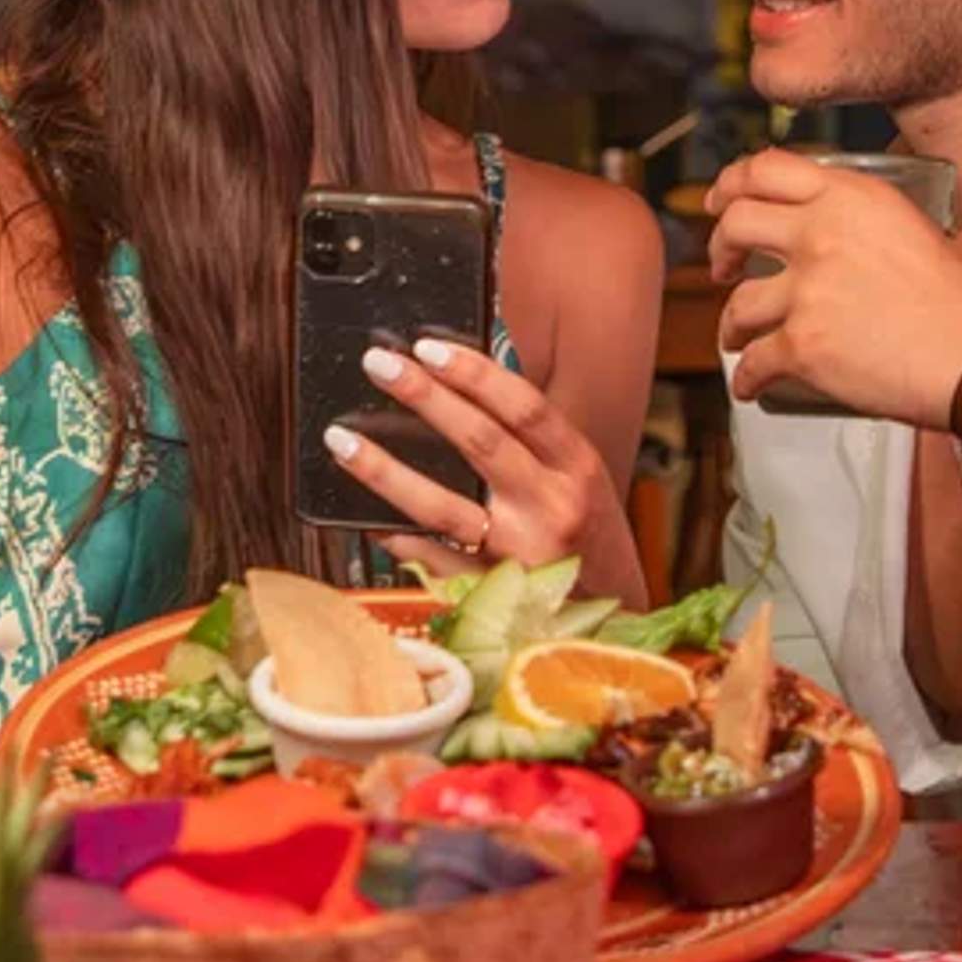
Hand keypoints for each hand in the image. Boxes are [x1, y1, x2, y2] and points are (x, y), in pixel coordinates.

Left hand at [323, 338, 644, 600]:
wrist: (618, 614)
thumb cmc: (590, 534)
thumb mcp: (579, 476)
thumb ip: (532, 437)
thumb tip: (458, 385)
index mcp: (577, 467)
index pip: (523, 406)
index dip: (474, 372)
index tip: (427, 346)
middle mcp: (552, 506)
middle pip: (480, 442)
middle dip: (424, 397)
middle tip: (378, 365)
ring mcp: (520, 554)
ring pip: (442, 506)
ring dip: (386, 471)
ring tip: (342, 441)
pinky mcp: (494, 593)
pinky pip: (434, 560)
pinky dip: (397, 535)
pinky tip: (366, 516)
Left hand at [705, 149, 961, 431]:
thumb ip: (940, 234)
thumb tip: (950, 247)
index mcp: (856, 198)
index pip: (769, 169)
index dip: (735, 182)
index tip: (723, 197)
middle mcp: (821, 234)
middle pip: (737, 224)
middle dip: (719, 246)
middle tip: (722, 264)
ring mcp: (807, 291)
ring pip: (737, 302)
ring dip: (731, 323)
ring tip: (736, 334)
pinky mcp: (803, 346)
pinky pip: (754, 362)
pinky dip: (747, 378)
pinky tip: (751, 385)